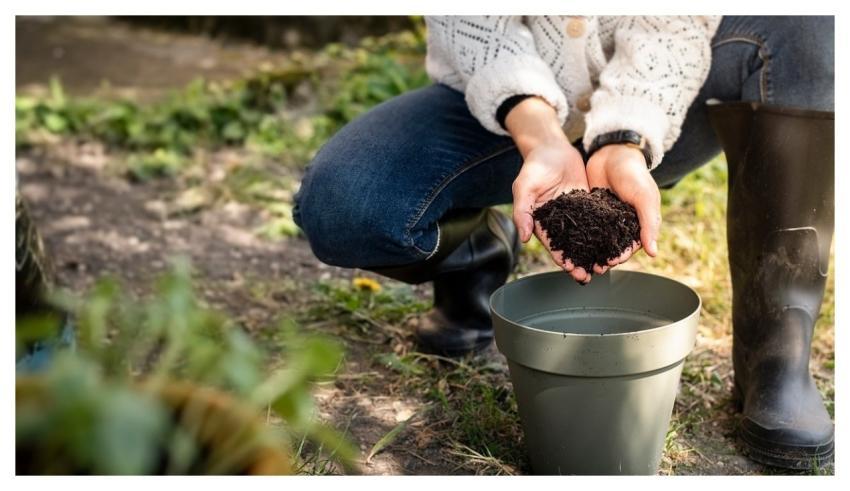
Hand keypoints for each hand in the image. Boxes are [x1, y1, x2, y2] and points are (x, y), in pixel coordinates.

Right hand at [511, 142, 592, 281]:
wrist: (552, 148)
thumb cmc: (534, 167)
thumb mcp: (524, 187)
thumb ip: (522, 212)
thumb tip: (524, 238)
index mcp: (542, 222)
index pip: (553, 245)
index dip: (562, 259)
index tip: (572, 271)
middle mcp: (559, 222)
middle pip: (571, 246)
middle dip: (580, 261)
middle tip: (591, 275)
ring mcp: (574, 214)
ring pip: (585, 236)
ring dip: (594, 251)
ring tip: (605, 263)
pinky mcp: (587, 204)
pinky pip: (597, 220)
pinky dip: (604, 231)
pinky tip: (615, 241)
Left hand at [585, 144, 661, 274]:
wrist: (613, 152)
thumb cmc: (634, 175)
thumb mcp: (644, 198)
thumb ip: (649, 224)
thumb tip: (653, 253)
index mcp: (637, 225)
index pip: (629, 247)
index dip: (619, 257)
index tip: (608, 264)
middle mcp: (620, 225)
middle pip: (610, 247)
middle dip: (600, 259)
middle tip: (589, 268)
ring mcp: (603, 219)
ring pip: (595, 240)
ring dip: (587, 251)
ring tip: (576, 262)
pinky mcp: (589, 210)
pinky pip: (582, 226)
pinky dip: (576, 236)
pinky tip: (566, 244)